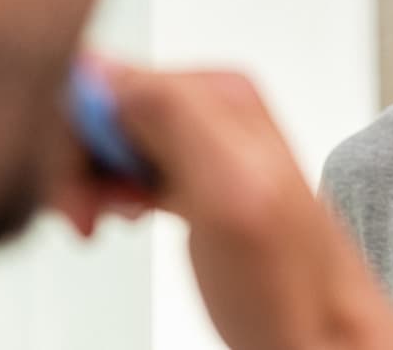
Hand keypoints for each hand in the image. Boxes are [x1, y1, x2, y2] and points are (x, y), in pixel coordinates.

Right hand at [58, 63, 392, 349]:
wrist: (321, 335)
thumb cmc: (290, 284)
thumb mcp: (229, 191)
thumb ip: (172, 118)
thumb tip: (105, 69)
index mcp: (218, 92)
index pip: (105, 77)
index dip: (72, 134)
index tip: (77, 188)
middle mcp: (211, 108)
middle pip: (101, 106)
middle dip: (77, 160)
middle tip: (88, 214)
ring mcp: (203, 143)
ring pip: (107, 137)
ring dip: (88, 180)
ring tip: (104, 220)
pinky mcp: (194, 176)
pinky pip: (126, 163)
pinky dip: (107, 192)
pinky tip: (121, 217)